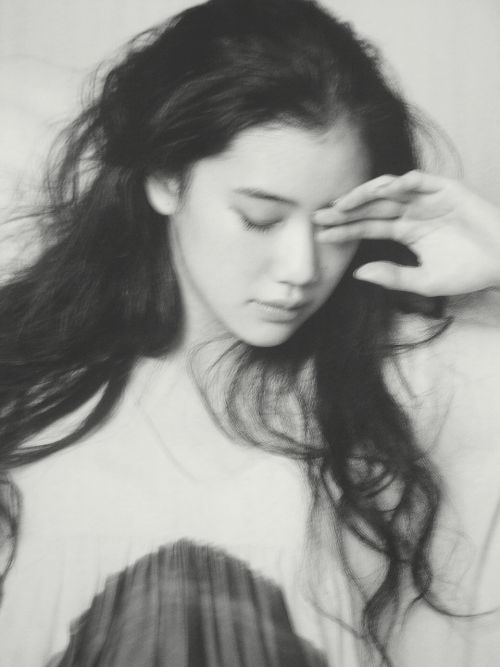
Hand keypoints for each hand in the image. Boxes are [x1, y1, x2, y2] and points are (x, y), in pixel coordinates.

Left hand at [314, 171, 499, 295]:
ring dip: (365, 194)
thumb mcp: (424, 281)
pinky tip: (381, 190)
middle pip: (372, 207)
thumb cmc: (468, 272)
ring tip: (343, 203)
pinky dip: (400, 183)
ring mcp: (428, 199)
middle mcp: (413, 212)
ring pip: (389, 191)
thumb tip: (358, 273)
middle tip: (319, 216)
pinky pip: (419, 181)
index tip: (321, 235)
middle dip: (346, 211)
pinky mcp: (446, 189)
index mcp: (407, 231)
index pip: (368, 227)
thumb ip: (392, 276)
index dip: (345, 230)